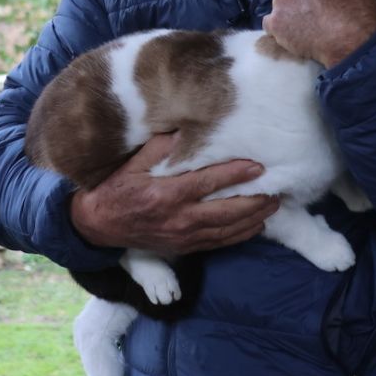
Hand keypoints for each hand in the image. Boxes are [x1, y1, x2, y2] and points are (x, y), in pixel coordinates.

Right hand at [69, 133, 278, 256]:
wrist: (99, 225)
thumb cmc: (118, 188)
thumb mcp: (135, 162)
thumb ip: (163, 146)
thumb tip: (188, 128)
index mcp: (167, 193)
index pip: (209, 182)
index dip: (236, 174)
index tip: (258, 166)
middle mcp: (179, 217)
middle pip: (227, 211)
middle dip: (255, 200)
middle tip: (277, 189)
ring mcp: (183, 236)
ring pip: (228, 229)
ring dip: (254, 218)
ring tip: (273, 205)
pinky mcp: (185, 248)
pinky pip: (219, 243)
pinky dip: (241, 235)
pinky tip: (255, 225)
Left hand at [262, 0, 375, 67]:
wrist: (349, 40)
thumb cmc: (357, 6)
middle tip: (321, 7)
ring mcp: (279, 0)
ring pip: (283, 2)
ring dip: (292, 9)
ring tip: (310, 22)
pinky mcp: (273, 23)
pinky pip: (272, 22)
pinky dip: (281, 27)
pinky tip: (296, 33)